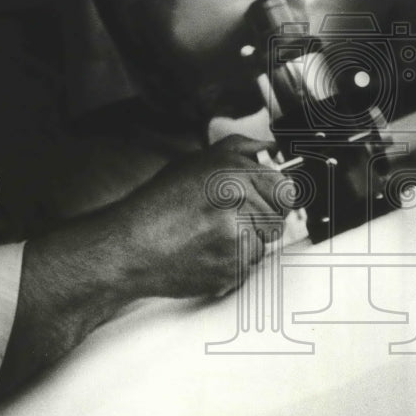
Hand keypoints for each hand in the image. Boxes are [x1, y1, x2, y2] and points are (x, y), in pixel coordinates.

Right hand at [114, 135, 289, 298]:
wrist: (130, 246)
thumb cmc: (160, 204)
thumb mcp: (198, 161)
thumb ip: (240, 150)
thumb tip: (270, 148)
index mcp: (234, 171)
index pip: (285, 189)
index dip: (274, 198)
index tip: (262, 202)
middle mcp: (239, 200)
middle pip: (278, 219)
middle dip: (257, 222)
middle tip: (222, 222)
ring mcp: (237, 236)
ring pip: (263, 244)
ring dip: (244, 244)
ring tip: (209, 237)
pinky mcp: (232, 267)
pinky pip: (248, 267)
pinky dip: (231, 265)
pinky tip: (205, 254)